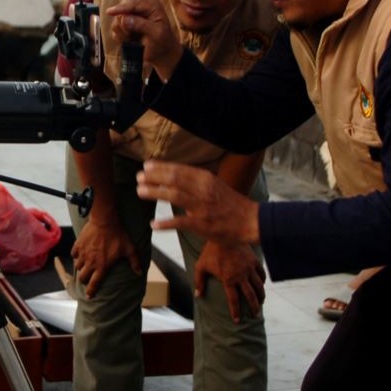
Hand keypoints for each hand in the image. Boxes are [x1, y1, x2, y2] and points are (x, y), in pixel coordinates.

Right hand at [71, 218, 141, 298]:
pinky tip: (80, 254)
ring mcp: (83, 253)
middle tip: (88, 278)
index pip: (94, 283)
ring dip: (81, 268)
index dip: (91, 291)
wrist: (105, 220)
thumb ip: (134, 262)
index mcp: (102, 266)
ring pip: (77, 266)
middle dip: (84, 280)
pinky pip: (73, 254)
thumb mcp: (129, 249)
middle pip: (82, 277)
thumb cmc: (118, 235)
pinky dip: (76, 256)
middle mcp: (91, 262)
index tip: (89, 296)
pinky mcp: (78, 245)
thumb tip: (139, 273)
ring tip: (85, 265)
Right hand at [105, 0, 184, 79]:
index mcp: (151, 5)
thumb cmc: (163, 42)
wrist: (162, 54)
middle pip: (122, 11)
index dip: (120, 8)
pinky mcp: (126, 26)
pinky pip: (116, 30)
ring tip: (133, 39)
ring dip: (123, 33)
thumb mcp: (156, 33)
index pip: (133, 4)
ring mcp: (132, 17)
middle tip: (131, 36)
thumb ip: (141, 25)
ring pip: (117, 21)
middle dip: (124, 25)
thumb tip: (125, 19)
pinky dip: (121, 37)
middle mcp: (140, 8)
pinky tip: (130, 40)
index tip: (110, 12)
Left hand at [142, 160, 259, 243]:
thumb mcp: (215, 185)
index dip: (161, 167)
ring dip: (154, 192)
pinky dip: (165, 223)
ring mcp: (202, 207)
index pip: (179, 169)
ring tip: (140, 191)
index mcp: (206, 179)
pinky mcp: (202, 224)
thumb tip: (175, 175)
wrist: (251, 222)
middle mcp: (203, 189)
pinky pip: (180, 222)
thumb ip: (197, 181)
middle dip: (154, 177)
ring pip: (174, 195)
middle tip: (139, 177)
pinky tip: (153, 224)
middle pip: (174, 179)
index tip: (146, 165)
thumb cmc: (231, 204)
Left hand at [193, 241, 265, 322]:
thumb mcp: (201, 266)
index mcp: (228, 279)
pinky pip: (261, 274)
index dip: (236, 312)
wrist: (223, 234)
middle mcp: (241, 276)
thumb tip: (198, 295)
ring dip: (261, 296)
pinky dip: (262, 281)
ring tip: (261, 303)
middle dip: (254, 308)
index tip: (237, 321)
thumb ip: (199, 281)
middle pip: (250, 297)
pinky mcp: (254, 261)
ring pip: (259, 287)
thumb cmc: (210, 251)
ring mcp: (249, 268)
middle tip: (255, 315)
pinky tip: (261, 285)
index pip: (234, 300)